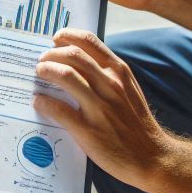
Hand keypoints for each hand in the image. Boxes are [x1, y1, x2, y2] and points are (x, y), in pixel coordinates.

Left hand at [34, 29, 170, 189]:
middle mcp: (109, 84)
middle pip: (72, 55)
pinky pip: (59, 109)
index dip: (68, 35)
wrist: (152, 157)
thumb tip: (80, 62)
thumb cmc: (137, 122)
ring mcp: (99, 106)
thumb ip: (108, 74)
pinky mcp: (88, 129)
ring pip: (65, 75)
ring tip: (39, 73)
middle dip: (51, 54)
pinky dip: (44, 102)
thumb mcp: (128, 88)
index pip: (89, 40)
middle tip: (42, 60)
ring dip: (46, 70)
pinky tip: (39, 102)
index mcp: (119, 71)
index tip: (56, 38)